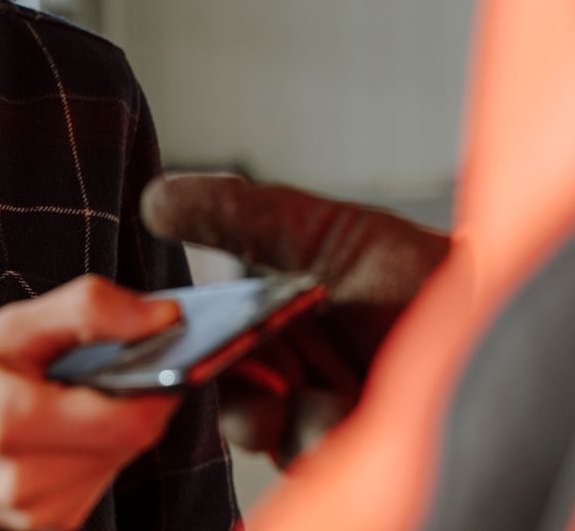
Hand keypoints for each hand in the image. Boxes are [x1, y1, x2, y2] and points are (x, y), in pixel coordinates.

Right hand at [0, 275, 181, 530]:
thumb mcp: (2, 330)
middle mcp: (28, 482)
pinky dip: (83, 455)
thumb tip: (162, 317)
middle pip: (130, 441)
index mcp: (15, 423)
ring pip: (114, 464)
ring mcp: (34, 516)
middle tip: (82, 372)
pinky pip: (92, 486)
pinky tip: (44, 436)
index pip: (137, 419)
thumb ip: (87, 312)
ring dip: (103, 429)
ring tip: (52, 405)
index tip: (154, 355)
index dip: (160, 385)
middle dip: (125, 400)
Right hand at [141, 175, 449, 465]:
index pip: (203, 347)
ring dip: (286, 415)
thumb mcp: (316, 230)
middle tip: (257, 371)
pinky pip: (310, 456)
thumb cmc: (416, 270)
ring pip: (265, 434)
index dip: (189, 346)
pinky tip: (351, 408)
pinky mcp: (352, 454)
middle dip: (236, 391)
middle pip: (227, 398)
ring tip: (327, 390)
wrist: (497, 308)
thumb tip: (157, 197)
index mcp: (267, 328)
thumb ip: (235, 216)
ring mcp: (319, 419)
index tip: (188, 337)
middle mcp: (288, 378)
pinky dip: (322, 435)